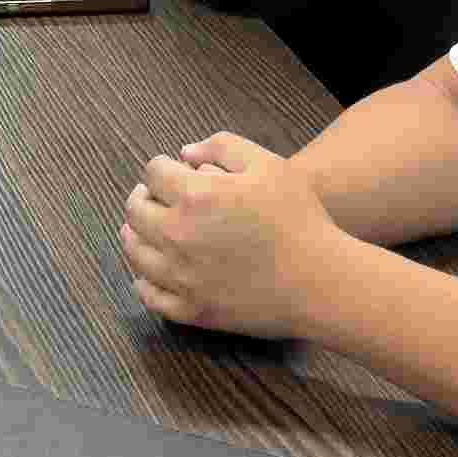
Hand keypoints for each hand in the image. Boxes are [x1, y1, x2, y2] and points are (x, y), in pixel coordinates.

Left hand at [117, 134, 332, 339]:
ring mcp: (182, 277)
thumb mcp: (267, 165)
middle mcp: (178, 235)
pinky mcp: (192, 309)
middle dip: (142, 196)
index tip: (169, 169)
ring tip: (142, 228)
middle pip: (136, 211)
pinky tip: (148, 273)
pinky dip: (143, 282)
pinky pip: (150, 296)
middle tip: (151, 195)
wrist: (322, 281)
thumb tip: (185, 153)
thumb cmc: (299, 218)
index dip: (161, 167)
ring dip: (135, 234)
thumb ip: (222, 146)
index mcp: (195, 196)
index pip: (154, 173)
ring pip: (135, 252)